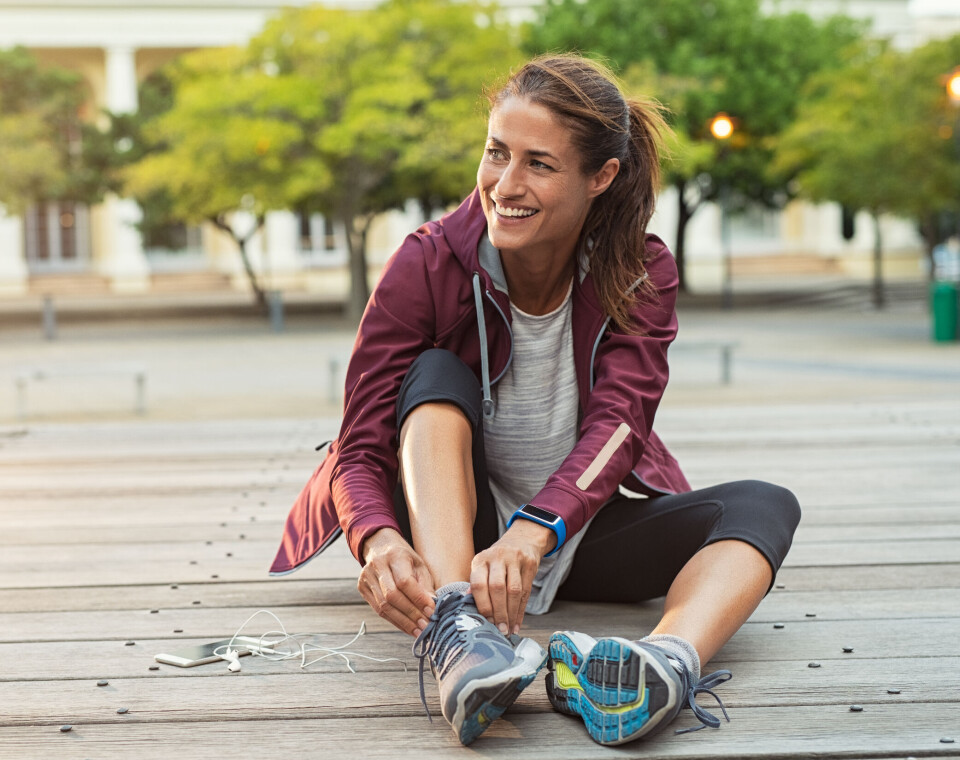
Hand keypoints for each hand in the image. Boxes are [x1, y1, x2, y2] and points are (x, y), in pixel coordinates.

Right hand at [358, 528, 435, 636]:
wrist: (381, 547)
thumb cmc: (405, 558)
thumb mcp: (419, 565)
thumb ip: (425, 585)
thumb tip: (433, 607)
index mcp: (394, 555)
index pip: (405, 581)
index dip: (418, 599)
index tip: (432, 612)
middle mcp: (377, 565)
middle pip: (392, 596)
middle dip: (411, 614)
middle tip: (426, 626)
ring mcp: (366, 577)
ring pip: (383, 606)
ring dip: (403, 622)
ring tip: (418, 631)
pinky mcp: (362, 588)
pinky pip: (378, 610)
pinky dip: (394, 621)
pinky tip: (407, 627)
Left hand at [469, 519, 554, 635]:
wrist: (522, 540)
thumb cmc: (498, 561)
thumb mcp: (484, 567)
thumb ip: (477, 585)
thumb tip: (468, 608)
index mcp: (481, 560)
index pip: (478, 584)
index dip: (483, 605)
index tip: (486, 622)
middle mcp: (497, 557)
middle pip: (497, 588)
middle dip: (499, 612)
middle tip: (499, 630)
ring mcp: (515, 559)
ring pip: (514, 591)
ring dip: (511, 613)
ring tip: (508, 629)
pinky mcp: (530, 564)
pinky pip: (526, 591)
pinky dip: (521, 611)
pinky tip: (517, 623)